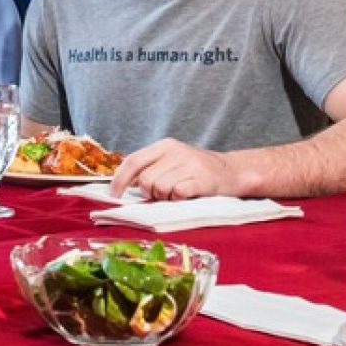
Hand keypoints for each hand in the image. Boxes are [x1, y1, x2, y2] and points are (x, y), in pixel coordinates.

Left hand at [108, 138, 250, 199]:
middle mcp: (175, 152)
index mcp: (164, 146)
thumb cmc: (196, 170)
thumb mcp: (172, 160)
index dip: (119, 180)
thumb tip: (124, 185)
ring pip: (160, 189)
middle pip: (145, 180)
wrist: (232, 171)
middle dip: (150, 193)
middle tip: (164, 193)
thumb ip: (150, 168)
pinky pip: (177, 194)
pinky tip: (188, 195)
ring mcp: (189, 164)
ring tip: (178, 193)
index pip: (133, 161)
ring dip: (166, 197)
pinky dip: (179, 199)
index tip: (113, 195)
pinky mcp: (201, 179)